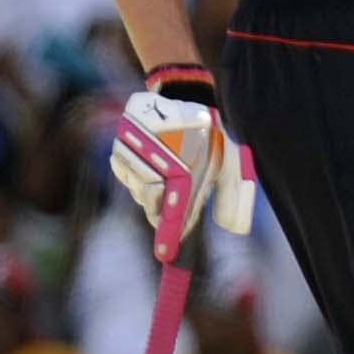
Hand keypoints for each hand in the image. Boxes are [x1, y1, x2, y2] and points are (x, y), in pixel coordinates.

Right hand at [110, 90, 255, 261]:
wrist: (179, 98)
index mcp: (188, 162)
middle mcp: (156, 159)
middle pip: (154, 204)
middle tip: (177, 186)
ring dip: (155, 190)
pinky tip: (153, 161)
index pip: (176, 205)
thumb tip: (236, 229)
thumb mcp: (231, 162)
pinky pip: (128, 181)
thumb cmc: (209, 136)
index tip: (166, 255)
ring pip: (140, 194)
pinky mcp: (118, 155)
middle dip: (166, 204)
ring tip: (168, 165)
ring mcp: (133, 156)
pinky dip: (140, 180)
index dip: (170, 233)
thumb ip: (235, 194)